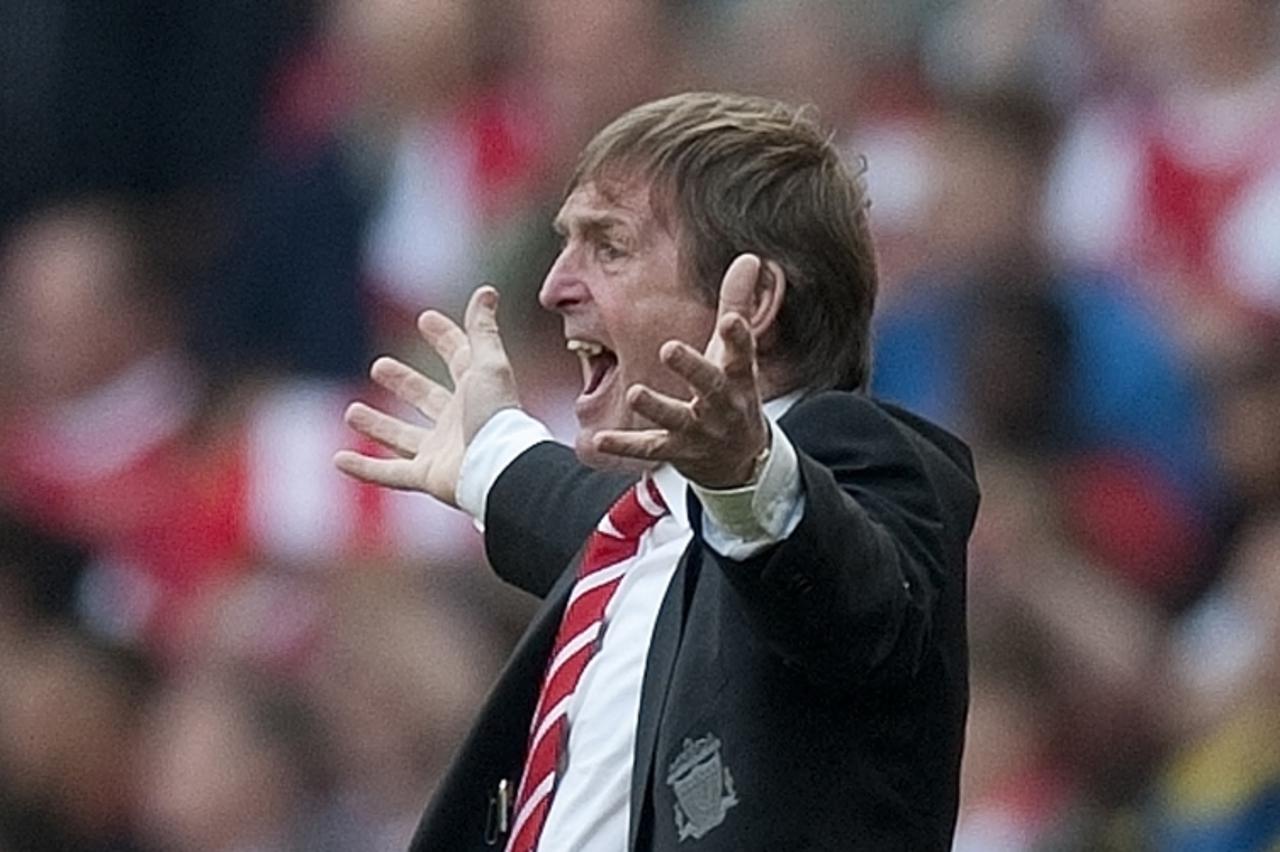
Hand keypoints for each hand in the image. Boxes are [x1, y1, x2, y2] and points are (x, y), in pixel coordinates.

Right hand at [333, 286, 518, 506]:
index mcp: (476, 391)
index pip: (459, 359)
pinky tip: (338, 460)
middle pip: (427, 399)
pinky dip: (364, 469)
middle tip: (379, 366)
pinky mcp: (427, 477)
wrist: (499, 467)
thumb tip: (486, 290)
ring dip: (378, 425)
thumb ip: (483, 329)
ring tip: (351, 411)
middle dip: (404, 383)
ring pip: (403, 437)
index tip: (425, 318)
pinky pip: (389, 474)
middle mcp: (459, 422)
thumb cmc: (496, 415)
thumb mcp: (489, 364)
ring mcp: (442, 451)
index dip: (446, 338)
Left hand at [593, 254, 769, 488]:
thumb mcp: (737, 355)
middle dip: (691, 368)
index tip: (731, 320)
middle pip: (709, 386)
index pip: (742, 354)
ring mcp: (698, 431)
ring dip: (656, 406)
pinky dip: (624, 445)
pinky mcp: (675, 450)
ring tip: (635, 392)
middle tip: (668, 348)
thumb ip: (738, 305)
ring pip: (676, 418)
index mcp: (738, 378)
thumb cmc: (733, 394)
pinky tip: (599, 438)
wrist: (740, 461)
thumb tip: (748, 257)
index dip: (738, 336)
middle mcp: (721, 406)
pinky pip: (647, 448)